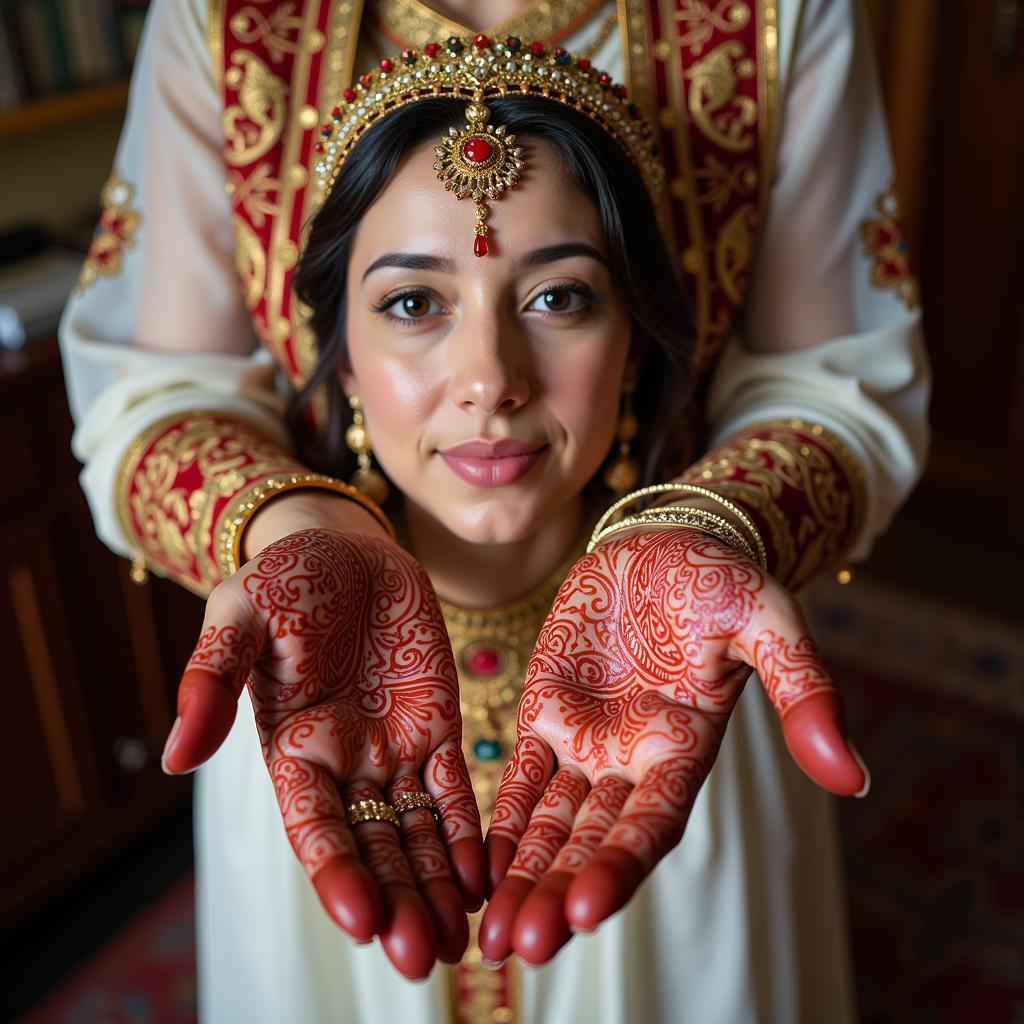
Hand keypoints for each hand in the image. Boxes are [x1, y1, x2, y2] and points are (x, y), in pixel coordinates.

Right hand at [161, 524, 485, 977]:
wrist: (349, 546)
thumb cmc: (285, 577)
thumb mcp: (237, 616)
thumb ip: (209, 683)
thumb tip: (171, 759)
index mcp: (292, 747)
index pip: (313, 825)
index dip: (335, 872)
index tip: (362, 920)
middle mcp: (343, 762)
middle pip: (371, 845)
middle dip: (395, 900)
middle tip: (424, 957)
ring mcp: (393, 748)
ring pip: (416, 831)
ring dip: (434, 885)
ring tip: (459, 941)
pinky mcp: (436, 727)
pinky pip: (454, 789)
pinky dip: (467, 834)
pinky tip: (483, 879)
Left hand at [480, 527, 866, 964]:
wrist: (664, 543)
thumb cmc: (721, 580)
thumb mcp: (768, 621)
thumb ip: (804, 693)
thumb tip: (854, 779)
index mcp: (685, 749)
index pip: (652, 823)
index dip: (619, 864)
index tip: (584, 910)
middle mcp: (633, 761)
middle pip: (593, 840)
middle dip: (557, 892)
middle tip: (519, 948)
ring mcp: (586, 740)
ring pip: (550, 821)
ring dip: (522, 875)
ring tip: (487, 937)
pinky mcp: (547, 711)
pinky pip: (520, 776)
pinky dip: (500, 821)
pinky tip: (475, 867)